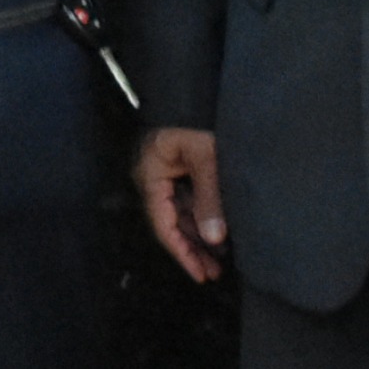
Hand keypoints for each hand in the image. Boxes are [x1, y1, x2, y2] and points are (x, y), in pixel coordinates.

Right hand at [134, 125, 227, 282]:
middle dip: (192, 250)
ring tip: (218, 264)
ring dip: (198, 240)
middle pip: (171, 224)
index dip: (181, 251)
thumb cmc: (197, 121)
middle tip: (213, 274)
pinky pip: (189, 205)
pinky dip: (202, 222)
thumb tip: (214, 240)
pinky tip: (217, 238)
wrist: (197, 93)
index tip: (200, 274)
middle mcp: (154, 180)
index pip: (163, 223)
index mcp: (150, 175)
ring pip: (181, 217)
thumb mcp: (206, 157)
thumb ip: (210, 196)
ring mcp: (167, 177)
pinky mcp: (181, 174)